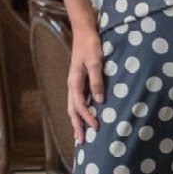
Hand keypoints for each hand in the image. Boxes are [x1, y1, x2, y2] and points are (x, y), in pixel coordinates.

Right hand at [67, 23, 104, 143]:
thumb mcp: (95, 62)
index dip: (87, 119)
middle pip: (72, 111)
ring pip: (73, 107)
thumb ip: (97, 81)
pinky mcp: (79, 80)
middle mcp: (72, 85)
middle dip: (76, 126)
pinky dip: (79, 112)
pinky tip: (84, 116)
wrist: (84, 31)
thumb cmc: (91, 45)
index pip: (80, 106)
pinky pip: (77, 101)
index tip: (97, 128)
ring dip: (76, 121)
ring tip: (79, 134)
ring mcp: (74, 83)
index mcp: (74, 82)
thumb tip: (100, 101)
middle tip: (81, 142)